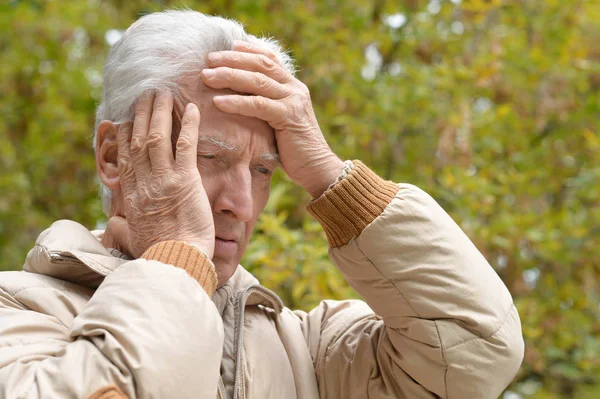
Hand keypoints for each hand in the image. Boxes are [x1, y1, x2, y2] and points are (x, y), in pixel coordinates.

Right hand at [104, 92, 214, 258]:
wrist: (176, 262)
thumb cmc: (159, 255)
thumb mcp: (133, 239)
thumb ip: (121, 228)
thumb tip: (111, 225)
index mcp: (131, 196)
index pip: (125, 157)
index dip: (125, 134)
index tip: (127, 119)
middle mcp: (144, 183)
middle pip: (139, 140)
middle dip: (142, 114)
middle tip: (146, 95)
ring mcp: (164, 179)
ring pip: (158, 137)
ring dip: (161, 112)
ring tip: (163, 93)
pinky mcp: (186, 181)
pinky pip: (185, 146)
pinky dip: (188, 125)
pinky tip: (192, 108)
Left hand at [200, 41, 344, 197]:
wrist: (317, 167)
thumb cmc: (294, 149)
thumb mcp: (280, 121)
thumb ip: (267, 106)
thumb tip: (242, 98)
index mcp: (293, 86)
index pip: (270, 59)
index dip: (249, 50)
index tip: (228, 46)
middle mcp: (295, 88)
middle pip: (260, 65)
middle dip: (232, 59)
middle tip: (209, 59)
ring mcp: (293, 101)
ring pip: (257, 81)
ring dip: (229, 76)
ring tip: (207, 76)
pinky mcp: (289, 116)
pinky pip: (258, 104)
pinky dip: (236, 102)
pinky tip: (218, 101)